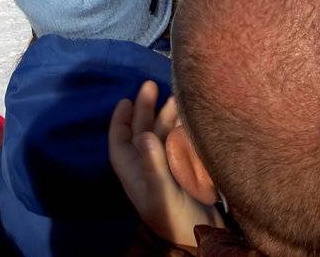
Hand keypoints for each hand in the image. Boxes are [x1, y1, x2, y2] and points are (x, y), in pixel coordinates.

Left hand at [108, 81, 209, 247]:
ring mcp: (166, 166)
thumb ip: (154, 164)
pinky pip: (179, 141)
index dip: (119, 121)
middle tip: (151, 84)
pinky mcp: (183, 167)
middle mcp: (147, 166)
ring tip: (177, 97)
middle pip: (141, 132)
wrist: (200, 234)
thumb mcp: (163, 192)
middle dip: (144, 109)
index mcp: (134, 173)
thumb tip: (144, 134)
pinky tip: (189, 115)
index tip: (124, 99)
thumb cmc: (176, 217)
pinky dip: (182, 126)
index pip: (120, 143)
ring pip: (162, 134)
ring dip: (166, 115)